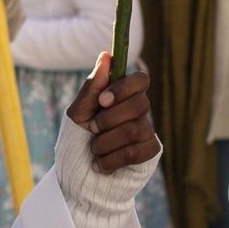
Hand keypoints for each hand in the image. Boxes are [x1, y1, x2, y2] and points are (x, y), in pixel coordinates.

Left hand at [66, 52, 160, 174]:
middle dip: (110, 119)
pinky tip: (100, 164)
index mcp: (123, 95)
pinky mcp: (149, 151)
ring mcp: (147, 131)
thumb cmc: (79, 136)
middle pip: (140, 104)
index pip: (140, 79)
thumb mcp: (79, 111)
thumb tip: (106, 56)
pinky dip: (113, 160)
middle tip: (93, 129)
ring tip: (94, 149)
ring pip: (136, 130)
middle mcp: (139, 110)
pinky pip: (137, 152)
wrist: (79, 171)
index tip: (103, 100)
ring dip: (107, 142)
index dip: (124, 88)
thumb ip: (92, 86)